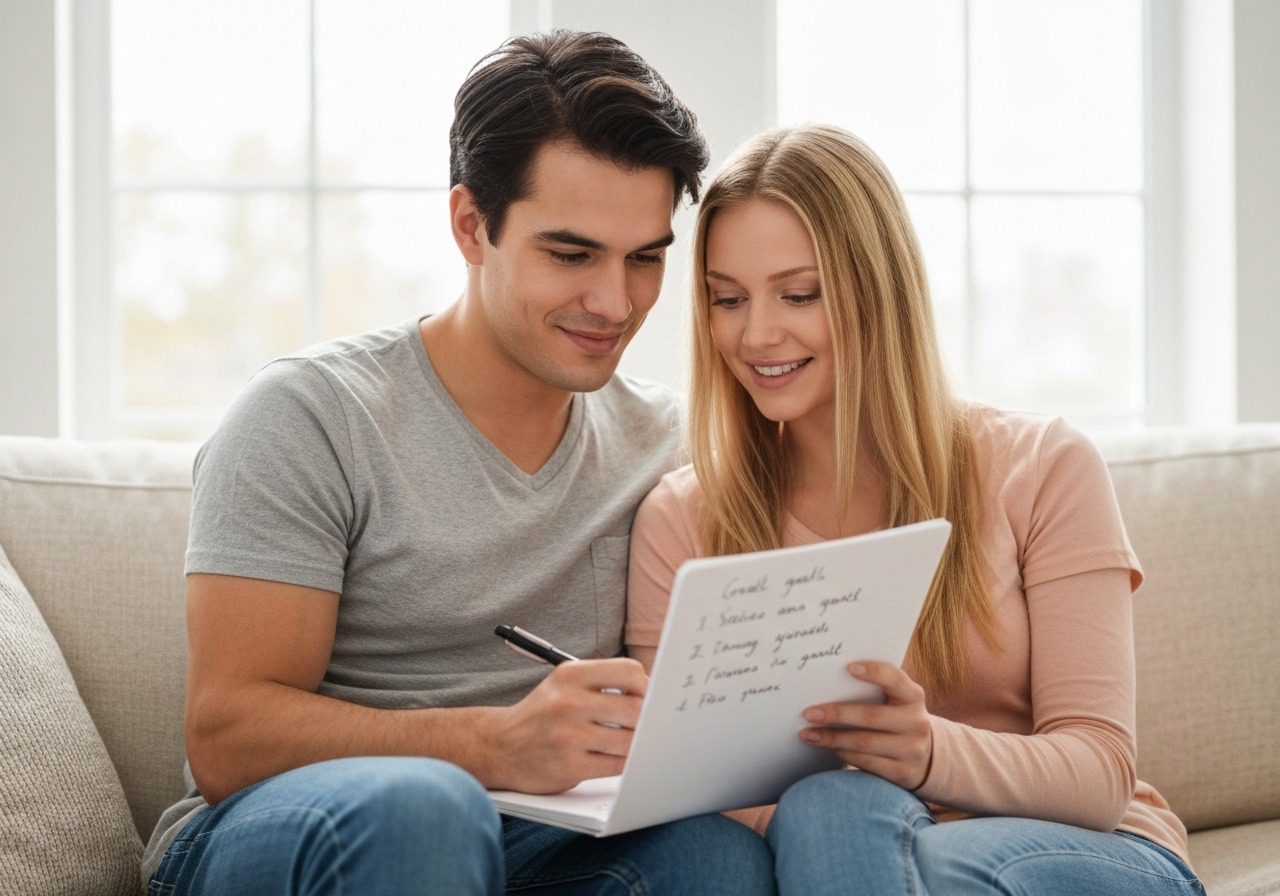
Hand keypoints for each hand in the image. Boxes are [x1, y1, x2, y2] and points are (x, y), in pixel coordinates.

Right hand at [485, 657, 647, 793]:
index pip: (629, 672)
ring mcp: (568, 736)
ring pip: (628, 741)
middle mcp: (568, 702)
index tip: (648, 698)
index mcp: (571, 675)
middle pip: (634, 709)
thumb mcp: (563, 685)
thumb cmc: (542, 714)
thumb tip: (652, 695)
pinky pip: (615, 765)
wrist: (499, 746)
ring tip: (634, 743)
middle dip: (648, 720)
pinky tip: (619, 758)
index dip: (646, 687)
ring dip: (637, 745)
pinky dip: (624, 764)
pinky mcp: (569, 766)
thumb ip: (601, 684)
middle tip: (651, 725)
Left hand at [798, 661, 933, 790]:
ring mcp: (912, 750)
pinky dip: (844, 754)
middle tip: (809, 713)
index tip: (848, 668)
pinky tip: (830, 748)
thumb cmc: (897, 718)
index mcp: (913, 697)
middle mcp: (916, 723)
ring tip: (808, 734)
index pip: (895, 679)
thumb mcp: (897, 702)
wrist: (926, 757)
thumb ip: (875, 690)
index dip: (874, 672)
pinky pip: (867, 763)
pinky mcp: (903, 773)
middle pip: (871, 716)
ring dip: (832, 738)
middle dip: (837, 713)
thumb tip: (829, 682)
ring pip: (864, 743)